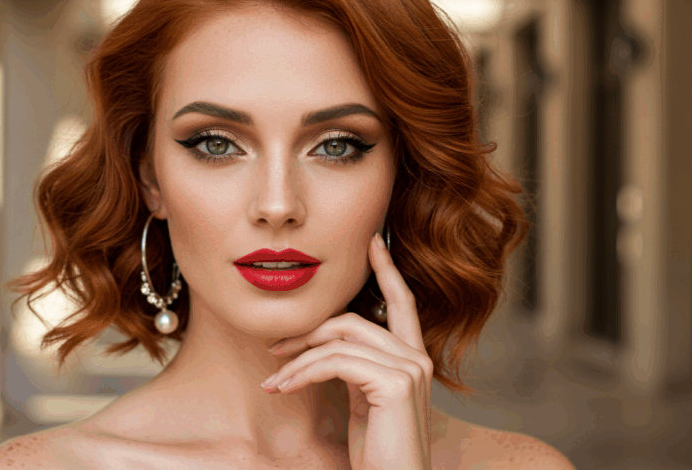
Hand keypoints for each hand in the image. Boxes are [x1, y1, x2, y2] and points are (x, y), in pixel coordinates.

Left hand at [260, 233, 432, 469]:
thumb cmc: (378, 452)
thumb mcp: (364, 400)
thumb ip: (356, 368)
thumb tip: (322, 346)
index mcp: (412, 360)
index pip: (403, 304)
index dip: (388, 270)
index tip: (372, 242)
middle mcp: (417, 359)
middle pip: (353, 321)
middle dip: (308, 331)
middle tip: (275, 349)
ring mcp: (410, 369)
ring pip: (339, 340)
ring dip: (297, 359)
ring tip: (274, 380)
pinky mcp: (396, 384)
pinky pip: (335, 362)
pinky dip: (302, 372)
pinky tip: (284, 387)